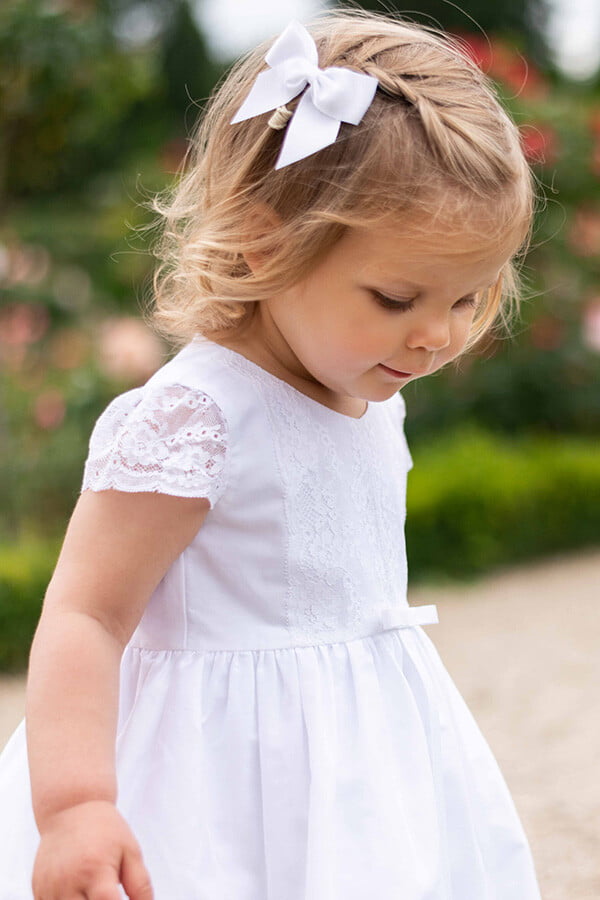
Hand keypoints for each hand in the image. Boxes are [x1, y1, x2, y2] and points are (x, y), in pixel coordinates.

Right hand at [32, 800, 152, 899]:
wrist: (70, 807)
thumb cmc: (105, 829)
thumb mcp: (130, 851)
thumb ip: (139, 885)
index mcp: (95, 870)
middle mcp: (68, 882)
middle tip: (108, 892)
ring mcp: (49, 887)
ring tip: (92, 887)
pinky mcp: (38, 889)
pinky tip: (79, 891)